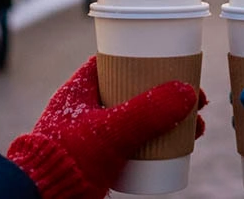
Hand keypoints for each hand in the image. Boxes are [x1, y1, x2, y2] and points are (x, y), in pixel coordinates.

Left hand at [7, 56, 202, 198]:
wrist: (46, 197)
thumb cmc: (68, 158)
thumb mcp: (112, 131)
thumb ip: (148, 111)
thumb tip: (187, 92)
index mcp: (83, 87)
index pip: (118, 60)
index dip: (149, 59)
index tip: (176, 63)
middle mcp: (89, 105)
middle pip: (137, 88)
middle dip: (169, 93)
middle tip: (197, 99)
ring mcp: (96, 131)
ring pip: (141, 116)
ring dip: (170, 119)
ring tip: (197, 128)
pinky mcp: (103, 155)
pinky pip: (137, 140)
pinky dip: (159, 141)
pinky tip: (177, 147)